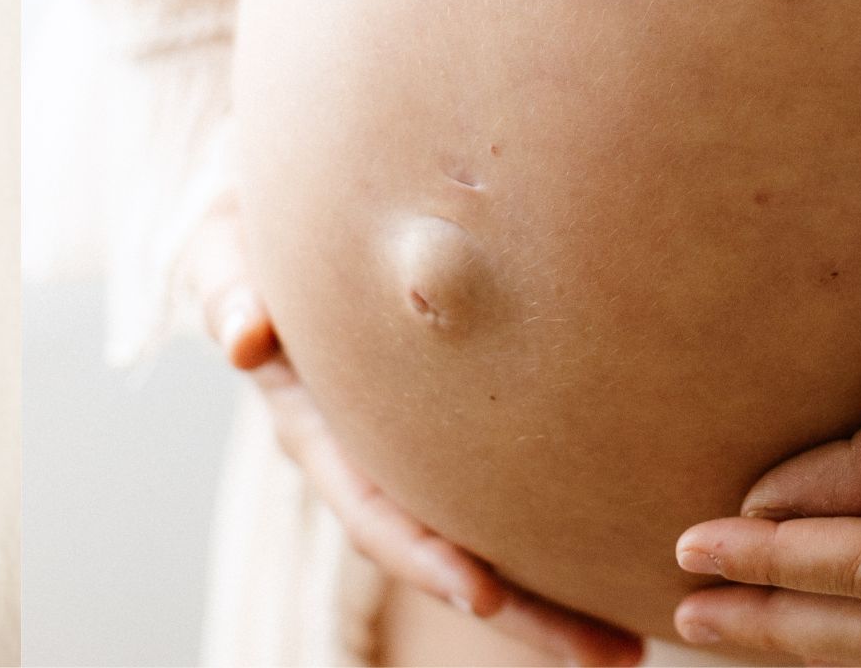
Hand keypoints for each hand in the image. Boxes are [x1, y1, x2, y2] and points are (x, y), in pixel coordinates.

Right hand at [183, 191, 643, 665]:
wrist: (282, 236)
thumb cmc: (253, 248)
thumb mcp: (223, 258)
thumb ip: (228, 291)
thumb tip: (243, 338)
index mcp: (323, 437)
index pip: (378, 512)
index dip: (427, 556)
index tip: (485, 594)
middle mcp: (378, 466)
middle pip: (455, 559)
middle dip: (528, 614)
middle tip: (610, 656)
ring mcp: (424, 461)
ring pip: (497, 545)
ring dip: (560, 604)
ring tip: (634, 647)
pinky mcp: (468, 438)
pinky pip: (519, 499)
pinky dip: (573, 535)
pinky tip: (637, 560)